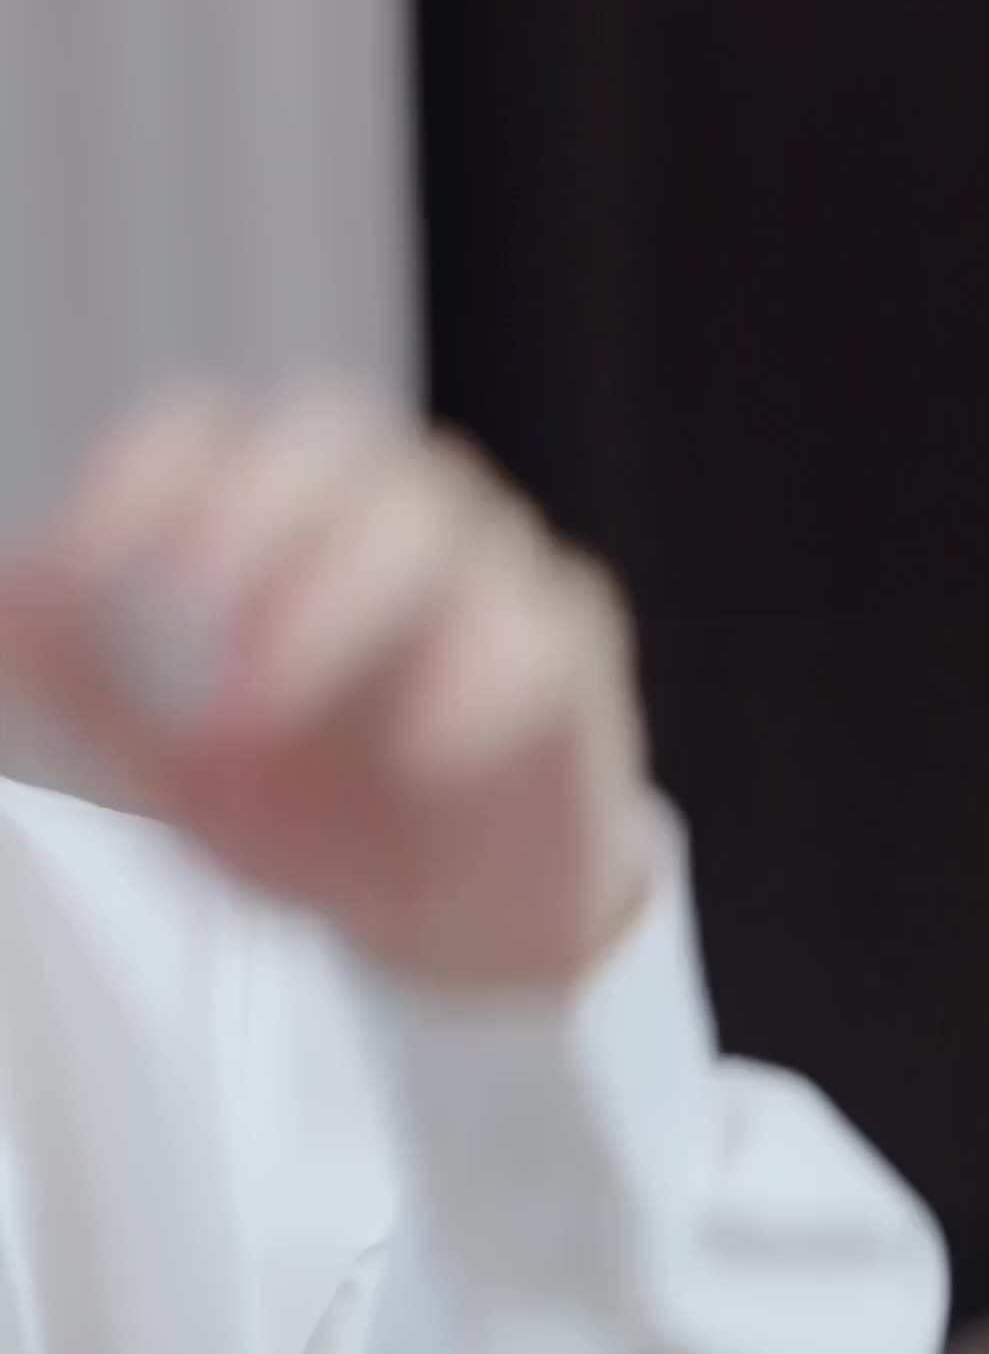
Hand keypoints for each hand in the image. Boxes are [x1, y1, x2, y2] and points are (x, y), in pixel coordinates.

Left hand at [0, 385, 652, 987]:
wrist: (457, 924)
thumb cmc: (323, 811)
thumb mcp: (178, 760)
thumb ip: (90, 682)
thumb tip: (2, 594)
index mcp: (286, 519)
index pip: (209, 429)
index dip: (141, 475)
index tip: (76, 567)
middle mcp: (390, 516)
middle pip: (334, 431)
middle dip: (251, 508)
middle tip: (187, 607)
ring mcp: (489, 575)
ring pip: (431, 519)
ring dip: (334, 598)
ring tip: (250, 713)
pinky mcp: (567, 658)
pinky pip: (537, 630)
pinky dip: (475, 679)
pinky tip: (418, 753)